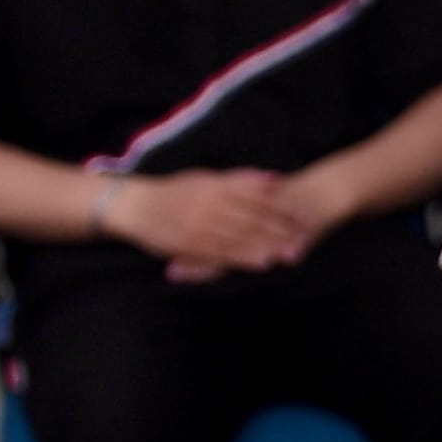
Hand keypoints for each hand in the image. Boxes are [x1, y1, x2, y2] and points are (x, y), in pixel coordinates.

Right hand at [101, 167, 317, 279]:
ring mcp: (199, 224)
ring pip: (240, 236)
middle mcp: (209, 204)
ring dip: (269, 245)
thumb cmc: (173, 191)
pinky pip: (220, 252)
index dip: (283, 208)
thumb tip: (275, 179)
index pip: (256, 198)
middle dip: (282, 229)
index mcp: (216, 186)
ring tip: (294, 253)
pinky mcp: (189, 244)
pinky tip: (263, 263)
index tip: (306, 216)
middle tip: (309, 237)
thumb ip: (239, 179)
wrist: (132, 205)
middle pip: (253, 218)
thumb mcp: (206, 178)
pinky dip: (243, 257)